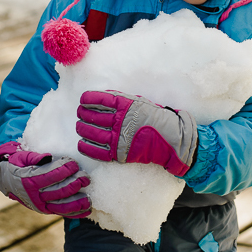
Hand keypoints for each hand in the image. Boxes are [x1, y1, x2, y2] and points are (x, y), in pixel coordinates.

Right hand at [0, 141, 90, 217]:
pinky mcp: (46, 210)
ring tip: (89, 198)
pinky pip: (62, 213)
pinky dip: (75, 213)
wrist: (7, 180)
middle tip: (86, 177)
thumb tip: (47, 157)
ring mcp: (40, 205)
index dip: (63, 170)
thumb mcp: (21, 157)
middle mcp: (34, 196)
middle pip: (59, 191)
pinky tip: (86, 210)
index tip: (74, 163)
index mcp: (28, 181)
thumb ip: (34, 157)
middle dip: (75, 183)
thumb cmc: (17, 164)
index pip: (49, 175)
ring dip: (77, 202)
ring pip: (62, 206)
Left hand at [76, 90, 197, 176]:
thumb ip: (121, 100)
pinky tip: (82, 142)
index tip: (83, 99)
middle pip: (94, 116)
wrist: (171, 139)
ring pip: (92, 133)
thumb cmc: (156, 118)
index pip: (101, 100)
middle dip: (83, 113)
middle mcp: (121, 121)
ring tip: (80, 126)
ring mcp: (119, 138)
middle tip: (80, 113)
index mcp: (126, 106)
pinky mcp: (119, 153)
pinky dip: (87, 147)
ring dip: (82, 128)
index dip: (88, 99)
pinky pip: (97, 151)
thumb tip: (102, 98)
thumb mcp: (140, 102)